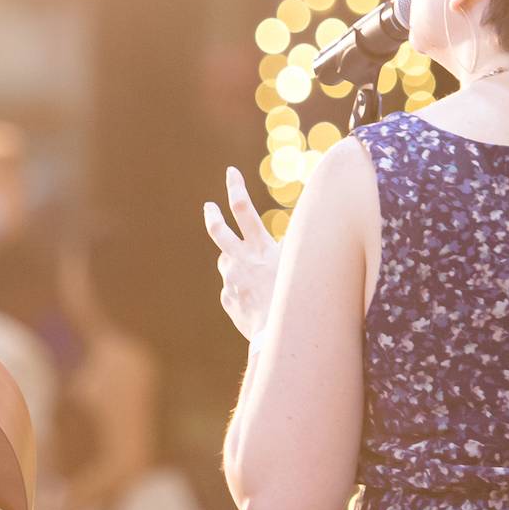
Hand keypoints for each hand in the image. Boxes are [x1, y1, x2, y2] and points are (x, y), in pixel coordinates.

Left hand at [204, 165, 280, 341]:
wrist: (280, 336)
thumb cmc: (297, 300)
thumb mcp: (300, 266)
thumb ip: (291, 248)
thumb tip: (291, 234)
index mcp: (260, 248)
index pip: (243, 209)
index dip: (235, 187)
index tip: (230, 172)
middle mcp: (241, 261)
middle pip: (219, 231)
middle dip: (213, 215)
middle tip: (208, 206)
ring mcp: (231, 280)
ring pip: (229, 263)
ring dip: (239, 265)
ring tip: (259, 280)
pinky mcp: (228, 298)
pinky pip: (234, 289)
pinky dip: (244, 291)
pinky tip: (259, 302)